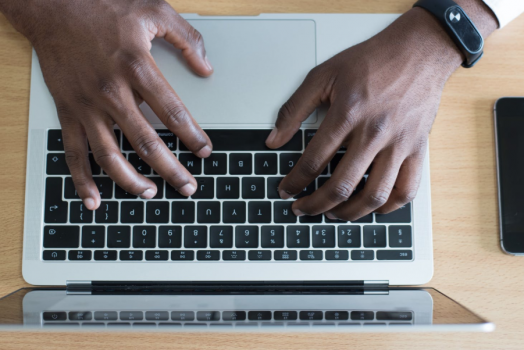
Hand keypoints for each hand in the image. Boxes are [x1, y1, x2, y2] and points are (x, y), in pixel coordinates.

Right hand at [1, 0, 212, 209]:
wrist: (52, 5)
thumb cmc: (103, 7)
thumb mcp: (153, 10)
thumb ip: (186, 38)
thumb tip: (207, 67)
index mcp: (137, 67)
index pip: (173, 113)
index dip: (192, 136)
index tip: (205, 151)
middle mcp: (112, 92)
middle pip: (146, 142)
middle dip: (171, 169)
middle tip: (188, 187)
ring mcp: (87, 106)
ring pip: (110, 155)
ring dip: (131, 181)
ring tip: (151, 194)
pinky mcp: (67, 111)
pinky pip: (73, 152)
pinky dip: (82, 179)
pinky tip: (93, 199)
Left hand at [266, 5, 496, 220]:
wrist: (419, 51)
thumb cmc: (372, 62)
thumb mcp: (323, 75)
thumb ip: (294, 109)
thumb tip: (274, 139)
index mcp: (347, 114)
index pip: (313, 161)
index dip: (294, 182)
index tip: (286, 190)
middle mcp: (374, 133)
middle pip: (340, 186)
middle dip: (315, 205)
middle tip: (302, 209)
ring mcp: (399, 144)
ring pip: (374, 196)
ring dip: (349, 213)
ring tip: (333, 214)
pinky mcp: (418, 149)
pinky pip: (406, 190)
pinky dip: (388, 207)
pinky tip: (372, 208)